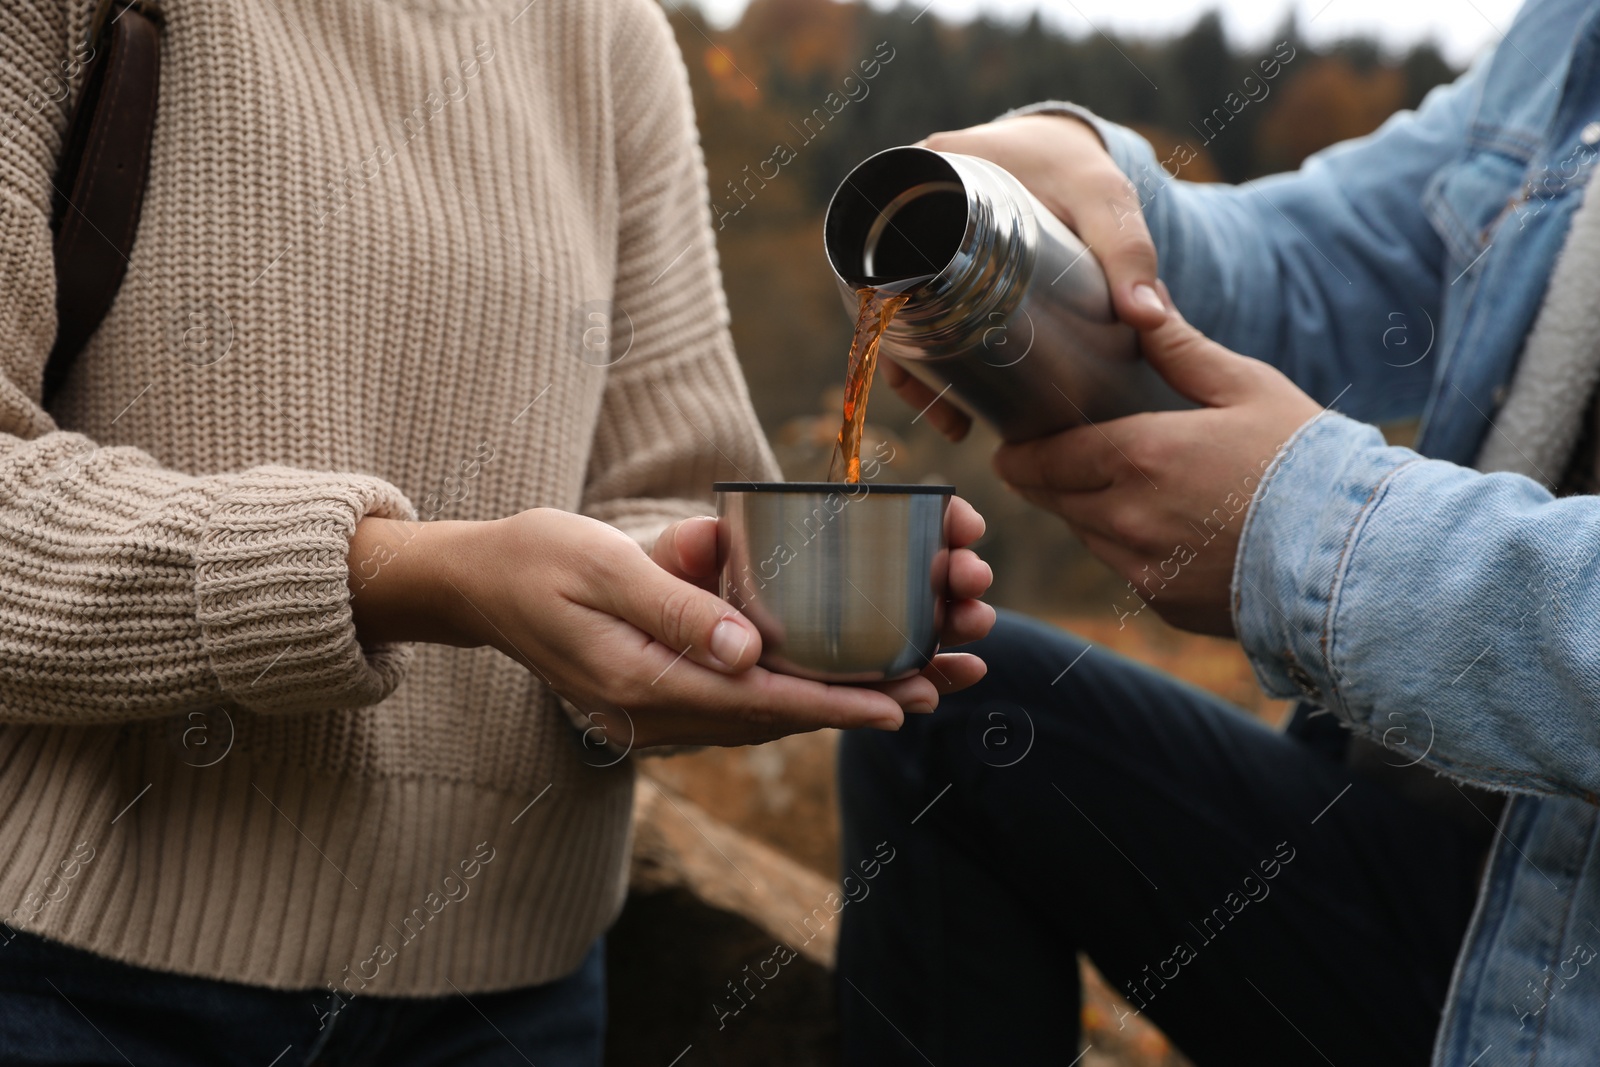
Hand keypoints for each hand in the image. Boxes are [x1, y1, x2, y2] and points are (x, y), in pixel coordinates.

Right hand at [348, 506, 991, 748]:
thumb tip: (749, 648)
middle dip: (855, 704)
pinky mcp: (661, 693)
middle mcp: (657, 709)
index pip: (757, 702)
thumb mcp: (604, 565)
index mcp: (642, 682)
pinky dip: (795, 694)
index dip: (833, 704)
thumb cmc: (538, 559)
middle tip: (935, 688)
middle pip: (775, 718)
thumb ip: (677, 606)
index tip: (899, 704)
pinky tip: (839, 677)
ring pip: (765, 715)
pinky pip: (741, 703)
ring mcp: (658, 709)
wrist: (478, 584)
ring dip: (835, 702)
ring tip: (912, 685)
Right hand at [889, 113, 1166, 440]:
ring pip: (900, 314)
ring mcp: (919, 242)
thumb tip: (1149, 319)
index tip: (918, 366)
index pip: (881, 243)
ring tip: (954, 422)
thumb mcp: (1105, 203)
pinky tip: (953, 402)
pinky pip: (917, 315)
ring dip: (917, 371)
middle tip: (945, 411)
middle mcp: (910, 208)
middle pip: (887, 293)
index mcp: (932, 173)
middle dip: (908, 362)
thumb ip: (1130, 252)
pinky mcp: (936, 269)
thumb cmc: (1081, 168)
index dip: (888, 308)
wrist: (1071, 152)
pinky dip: (929, 357)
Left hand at [991, 284, 1320, 635]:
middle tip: (1041, 461)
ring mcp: (1142, 566)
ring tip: (1110, 487)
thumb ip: (1179, 350)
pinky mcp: (1163, 602)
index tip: (1012, 444)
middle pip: (1054, 499)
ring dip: (1086, 512)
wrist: (1355, 555)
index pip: (1045, 458)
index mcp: (1139, 456)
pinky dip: (1128, 547)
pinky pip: (1124, 568)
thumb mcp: (1246, 388)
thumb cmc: (1307, 460)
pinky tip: (1161, 527)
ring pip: (1086, 535)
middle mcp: (1126, 517)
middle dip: (1043, 479)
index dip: (1022, 453)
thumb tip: (1140, 303)